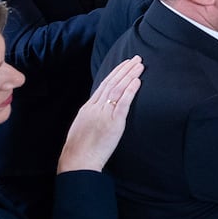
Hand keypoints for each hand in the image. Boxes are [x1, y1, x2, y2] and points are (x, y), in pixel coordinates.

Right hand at [58, 57, 143, 172]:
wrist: (77, 160)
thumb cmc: (81, 147)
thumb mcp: (84, 125)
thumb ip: (94, 115)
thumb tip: (103, 108)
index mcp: (88, 107)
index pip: (104, 85)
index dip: (115, 73)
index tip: (124, 64)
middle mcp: (95, 107)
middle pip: (112, 83)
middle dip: (124, 69)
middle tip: (136, 58)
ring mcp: (104, 114)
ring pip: (117, 89)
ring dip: (129, 76)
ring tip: (139, 65)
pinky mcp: (113, 122)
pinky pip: (123, 103)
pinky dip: (130, 91)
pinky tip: (137, 81)